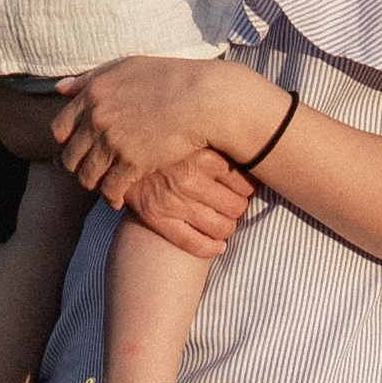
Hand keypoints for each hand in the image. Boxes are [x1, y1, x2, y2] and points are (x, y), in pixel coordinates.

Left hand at [53, 55, 275, 203]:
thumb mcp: (125, 68)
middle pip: (70, 157)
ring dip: (95, 185)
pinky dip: (112, 198)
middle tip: (91, 172)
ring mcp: (113, 141)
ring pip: (87, 177)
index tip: (80, 148)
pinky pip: (110, 190)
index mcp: (93, 93)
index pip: (59, 129)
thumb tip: (60, 88)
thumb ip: (89, 78)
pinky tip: (119, 198)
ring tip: (105, 186)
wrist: (202, 98)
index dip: (67, 143)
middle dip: (79, 167)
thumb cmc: (168, 78)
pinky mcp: (131, 163)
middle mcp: (97, 117)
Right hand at [120, 146, 256, 260]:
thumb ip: (222, 142)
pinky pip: (195, 244)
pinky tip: (217, 245)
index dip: (246, 188)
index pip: (244, 182)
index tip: (242, 186)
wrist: (121, 153)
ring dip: (227, 227)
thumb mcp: (195, 135)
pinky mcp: (157, 218)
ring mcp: (173, 200)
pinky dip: (212, 247)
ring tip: (224, 220)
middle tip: (233, 203)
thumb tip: (260, 152)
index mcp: (202, 153)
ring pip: (221, 227)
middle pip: (236, 206)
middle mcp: (189, 177)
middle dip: (238, 208)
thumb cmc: (166, 144)